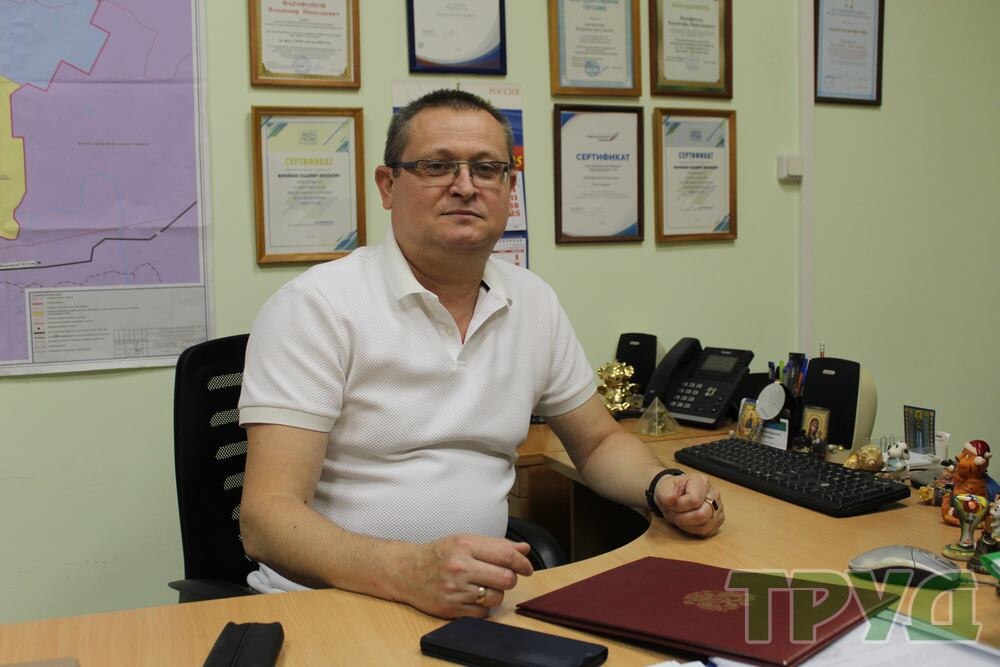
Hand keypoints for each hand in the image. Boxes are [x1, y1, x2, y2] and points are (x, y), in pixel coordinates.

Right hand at [398, 534, 532, 617]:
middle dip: (510, 579)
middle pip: (506, 579)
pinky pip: (483, 612)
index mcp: (465, 545)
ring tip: (483, 585)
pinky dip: (483, 606)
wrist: (406, 571)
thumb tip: (524, 550)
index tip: (527, 568)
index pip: (505, 555)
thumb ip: (496, 545)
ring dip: (496, 593)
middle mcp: (460, 567)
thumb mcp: (465, 541)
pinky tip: (472, 596)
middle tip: (503, 577)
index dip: (522, 563)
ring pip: (496, 597)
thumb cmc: (438, 554)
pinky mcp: (451, 609)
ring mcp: (455, 590)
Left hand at [654, 472, 724, 536]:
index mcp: (702, 482)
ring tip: (680, 517)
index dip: (679, 507)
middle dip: (683, 518)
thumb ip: (665, 493)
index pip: (694, 500)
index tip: (670, 504)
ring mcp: (718, 508)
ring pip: (705, 526)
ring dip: (687, 525)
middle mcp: (714, 494)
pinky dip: (693, 530)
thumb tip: (671, 499)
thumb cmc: (671, 491)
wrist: (674, 497)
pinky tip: (687, 522)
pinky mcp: (717, 520)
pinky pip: (706, 532)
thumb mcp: (663, 488)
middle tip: (674, 514)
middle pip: (702, 515)